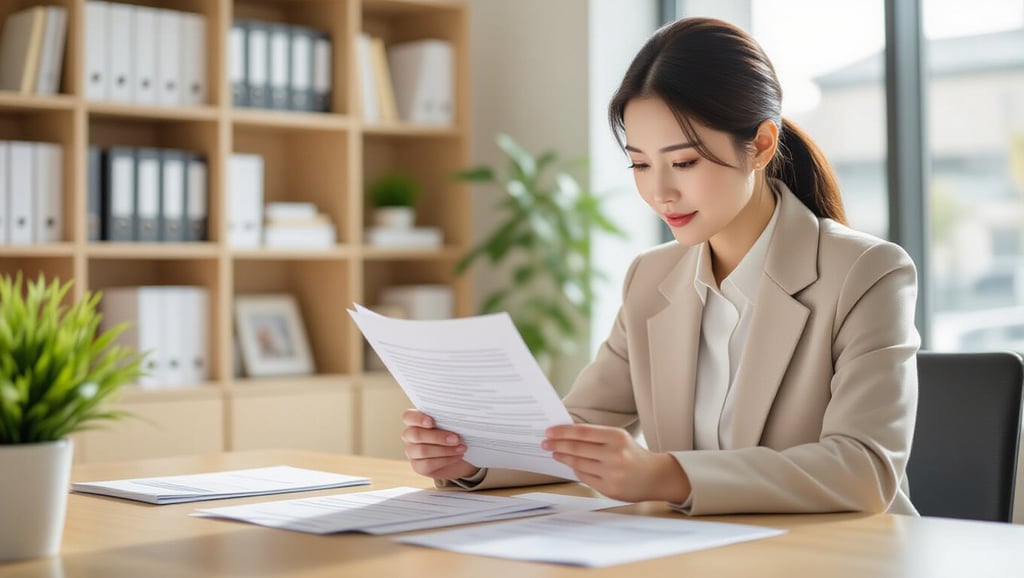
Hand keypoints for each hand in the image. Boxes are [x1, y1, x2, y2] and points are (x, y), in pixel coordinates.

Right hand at [401, 409, 479, 480]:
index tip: (432, 422)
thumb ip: (447, 420)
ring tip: (461, 448)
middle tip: (456, 439)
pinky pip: (428, 464)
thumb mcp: (450, 425)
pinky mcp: (418, 466)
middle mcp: (409, 436)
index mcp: (414, 421)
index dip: (418, 419)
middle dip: (437, 437)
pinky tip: (457, 456)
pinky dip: (446, 460)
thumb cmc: (453, 434)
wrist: (459, 455)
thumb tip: (456, 417)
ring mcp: (412, 452)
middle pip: (416, 435)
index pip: (408, 417)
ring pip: (422, 451)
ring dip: (445, 450)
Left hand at [543, 423, 690, 502]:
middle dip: (557, 445)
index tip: (549, 431)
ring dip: (563, 458)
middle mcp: (615, 455)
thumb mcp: (619, 438)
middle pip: (577, 448)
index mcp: (617, 437)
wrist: (656, 476)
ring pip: (578, 464)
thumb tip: (566, 433)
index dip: (563, 432)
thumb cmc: (633, 454)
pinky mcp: (610, 489)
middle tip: (545, 443)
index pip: (582, 432)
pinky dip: (575, 470)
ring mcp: (612, 474)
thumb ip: (596, 436)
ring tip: (555, 453)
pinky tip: (570, 465)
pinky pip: (585, 478)